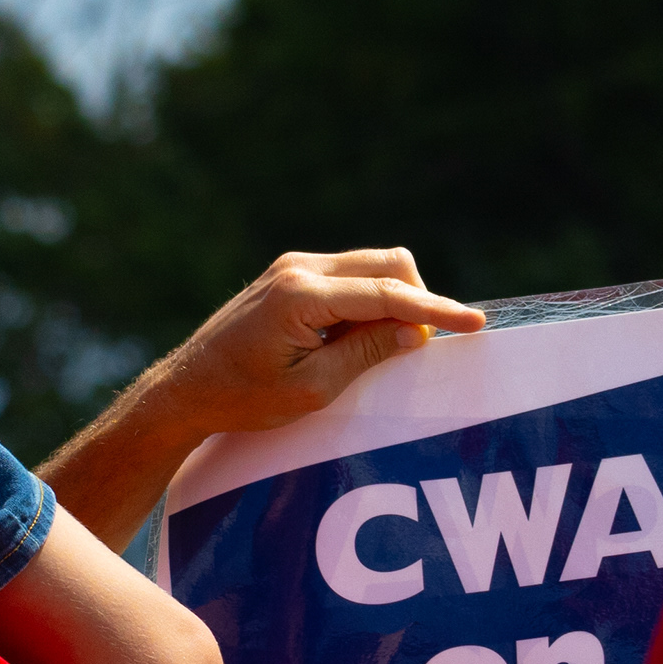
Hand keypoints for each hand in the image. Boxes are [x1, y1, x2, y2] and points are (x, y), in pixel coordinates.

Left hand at [146, 249, 486, 441]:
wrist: (188, 388)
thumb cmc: (244, 399)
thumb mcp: (312, 389)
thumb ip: (366, 354)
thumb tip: (416, 332)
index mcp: (302, 295)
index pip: (388, 294)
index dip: (436, 309)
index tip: (474, 324)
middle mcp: (299, 268)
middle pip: (388, 264)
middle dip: (416, 300)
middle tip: (413, 350)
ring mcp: (293, 266)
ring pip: (372, 266)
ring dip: (391, 301)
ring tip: (375, 350)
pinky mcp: (291, 274)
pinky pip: (350, 275)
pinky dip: (368, 301)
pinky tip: (353, 339)